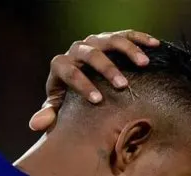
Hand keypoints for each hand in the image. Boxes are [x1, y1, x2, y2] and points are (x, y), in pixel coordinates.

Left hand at [29, 30, 159, 130]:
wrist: (77, 79)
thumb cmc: (68, 98)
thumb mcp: (58, 107)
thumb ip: (49, 114)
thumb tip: (36, 125)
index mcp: (61, 66)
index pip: (70, 72)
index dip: (83, 85)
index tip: (98, 100)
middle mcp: (77, 50)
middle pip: (91, 54)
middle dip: (107, 69)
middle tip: (122, 84)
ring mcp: (94, 42)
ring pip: (110, 40)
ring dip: (128, 50)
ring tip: (144, 64)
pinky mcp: (109, 38)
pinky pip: (125, 34)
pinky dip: (140, 39)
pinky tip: (155, 45)